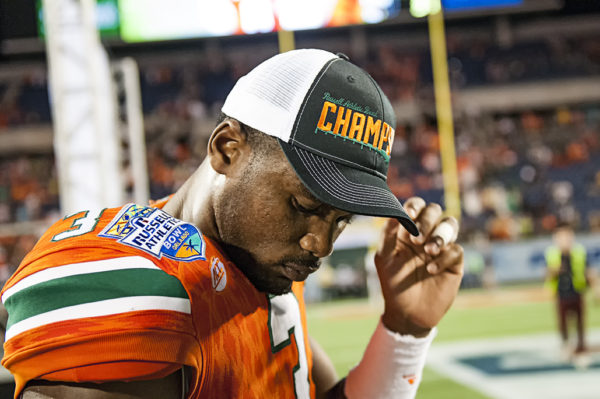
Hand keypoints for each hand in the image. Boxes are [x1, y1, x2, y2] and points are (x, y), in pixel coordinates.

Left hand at [375, 197, 463, 336]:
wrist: (407, 313)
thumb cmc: (392, 283)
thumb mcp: (384, 258)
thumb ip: (388, 235)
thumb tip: (395, 213)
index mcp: (408, 229)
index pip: (415, 206)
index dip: (414, 206)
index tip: (409, 215)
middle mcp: (426, 234)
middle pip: (435, 210)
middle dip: (427, 220)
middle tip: (417, 239)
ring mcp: (441, 247)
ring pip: (450, 224)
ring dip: (440, 234)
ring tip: (428, 251)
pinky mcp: (454, 263)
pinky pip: (456, 250)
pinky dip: (444, 258)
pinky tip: (431, 270)